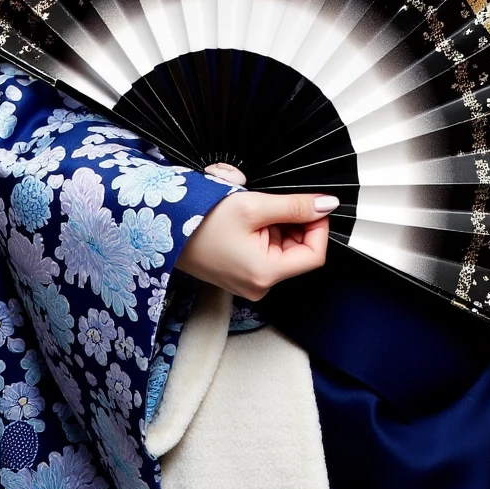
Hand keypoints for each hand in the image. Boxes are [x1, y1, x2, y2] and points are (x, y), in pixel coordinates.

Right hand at [176, 179, 338, 300]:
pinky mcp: (241, 273)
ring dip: (277, 223)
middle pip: (300, 250)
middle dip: (293, 222)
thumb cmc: (201, 220)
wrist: (162, 229)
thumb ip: (295, 206)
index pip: (315, 255)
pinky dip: (264, 230)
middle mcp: (259, 285)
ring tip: (253, 208)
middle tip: (272, 202)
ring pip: (283, 247)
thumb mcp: (254, 206)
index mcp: (265, 274)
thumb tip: (327, 205)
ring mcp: (249, 281)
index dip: (318, 226)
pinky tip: (246, 218)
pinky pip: (267, 250)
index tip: (312, 204)